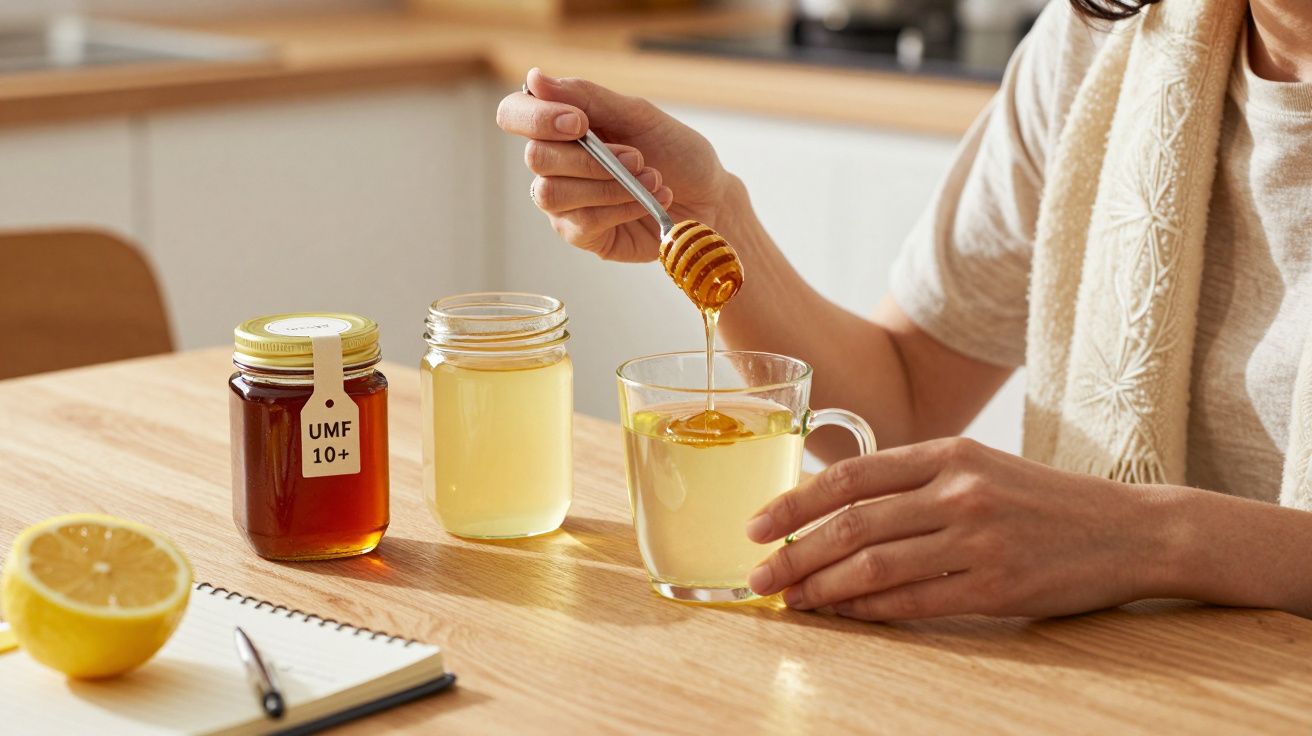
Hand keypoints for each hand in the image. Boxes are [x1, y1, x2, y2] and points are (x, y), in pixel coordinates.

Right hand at [496, 68, 737, 261]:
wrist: (709, 198)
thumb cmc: (676, 153)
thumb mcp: (638, 115)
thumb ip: (587, 96)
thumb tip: (534, 79)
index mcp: (562, 125)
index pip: (515, 114)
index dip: (537, 117)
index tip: (580, 123)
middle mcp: (555, 164)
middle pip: (536, 158)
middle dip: (591, 159)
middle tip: (637, 157)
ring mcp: (565, 202)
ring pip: (553, 193)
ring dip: (609, 186)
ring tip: (651, 180)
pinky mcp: (582, 234)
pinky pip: (582, 222)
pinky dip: (619, 209)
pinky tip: (646, 202)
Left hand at [745, 438, 1173, 619]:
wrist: (1131, 529)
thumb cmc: (1043, 500)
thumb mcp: (979, 467)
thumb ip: (915, 480)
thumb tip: (836, 507)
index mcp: (949, 453)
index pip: (851, 475)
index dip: (795, 502)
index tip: (757, 526)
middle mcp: (959, 491)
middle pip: (852, 522)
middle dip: (793, 552)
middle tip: (758, 577)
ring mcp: (977, 540)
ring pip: (875, 565)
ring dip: (821, 588)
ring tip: (789, 602)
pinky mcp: (996, 587)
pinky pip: (914, 602)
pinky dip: (868, 612)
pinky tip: (841, 617)